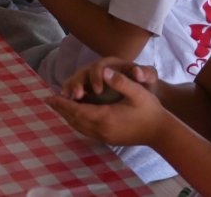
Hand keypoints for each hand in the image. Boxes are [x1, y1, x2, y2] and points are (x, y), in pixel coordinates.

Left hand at [48, 60, 164, 146]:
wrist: (161, 132)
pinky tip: (76, 115)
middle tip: (49, 100)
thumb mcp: (138, 92)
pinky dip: (77, 123)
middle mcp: (101, 129)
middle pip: (75, 119)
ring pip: (79, 127)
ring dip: (68, 116)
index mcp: (105, 117)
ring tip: (59, 106)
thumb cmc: (150, 110)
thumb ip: (121, 81)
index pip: (78, 110)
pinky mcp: (108, 140)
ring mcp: (104, 137)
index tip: (50, 96)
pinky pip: (86, 131)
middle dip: (62, 109)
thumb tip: (106, 71)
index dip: (63, 103)